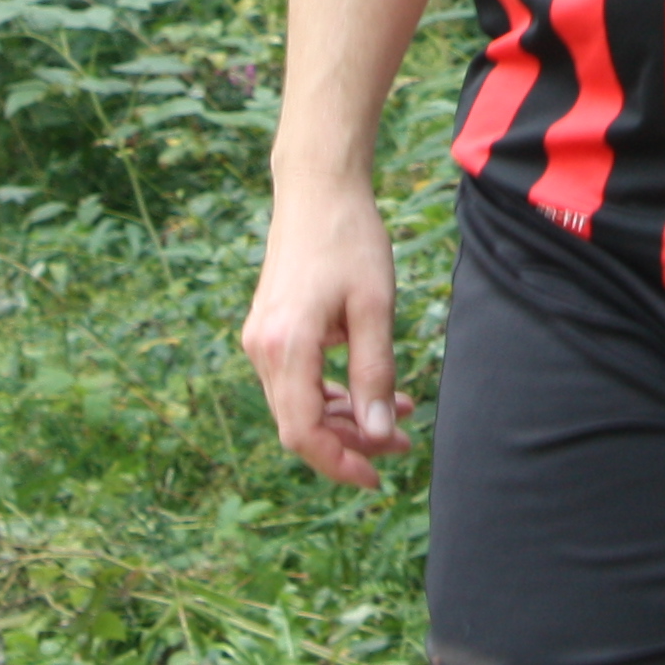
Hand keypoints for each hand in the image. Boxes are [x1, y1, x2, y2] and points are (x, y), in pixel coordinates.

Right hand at [242, 176, 418, 489]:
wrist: (317, 188)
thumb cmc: (350, 239)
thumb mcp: (374, 308)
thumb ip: (375, 374)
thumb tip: (380, 434)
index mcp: (285, 346)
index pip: (302, 432)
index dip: (339, 463)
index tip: (378, 476)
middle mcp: (262, 348)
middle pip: (299, 423)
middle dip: (352, 441)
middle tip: (404, 443)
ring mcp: (260, 339)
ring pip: (298, 403)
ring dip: (346, 416)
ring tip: (400, 414)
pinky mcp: (269, 329)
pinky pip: (296, 379)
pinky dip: (331, 391)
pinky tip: (372, 388)